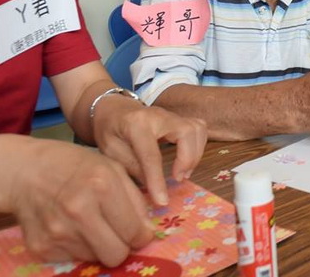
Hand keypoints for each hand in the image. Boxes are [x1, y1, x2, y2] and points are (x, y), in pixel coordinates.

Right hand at [6, 139, 154, 266]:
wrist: (24, 171)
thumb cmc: (73, 165)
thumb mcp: (111, 167)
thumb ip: (135, 199)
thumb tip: (147, 231)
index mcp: (102, 185)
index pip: (135, 232)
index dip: (141, 235)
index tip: (138, 231)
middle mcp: (79, 210)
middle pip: (116, 255)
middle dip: (122, 246)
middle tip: (117, 233)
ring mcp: (58, 231)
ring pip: (95, 259)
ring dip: (98, 245)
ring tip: (88, 222)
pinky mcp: (41, 247)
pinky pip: (73, 259)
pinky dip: (77, 247)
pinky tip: (70, 226)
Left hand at [92, 99, 206, 206]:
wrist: (113, 109)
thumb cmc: (110, 130)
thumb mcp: (111, 151)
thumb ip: (131, 166)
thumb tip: (152, 186)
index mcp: (136, 124)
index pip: (151, 155)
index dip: (158, 180)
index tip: (162, 201)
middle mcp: (159, 115)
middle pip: (186, 133)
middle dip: (187, 160)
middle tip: (177, 179)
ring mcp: (172, 115)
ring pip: (197, 129)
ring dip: (195, 154)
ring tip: (183, 173)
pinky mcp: (180, 118)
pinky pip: (199, 129)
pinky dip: (198, 146)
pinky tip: (188, 160)